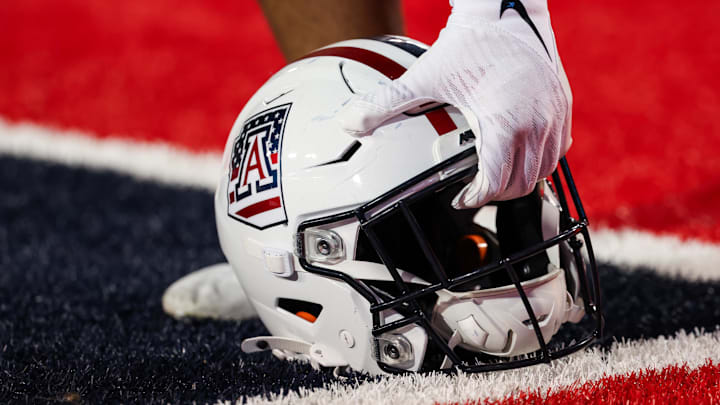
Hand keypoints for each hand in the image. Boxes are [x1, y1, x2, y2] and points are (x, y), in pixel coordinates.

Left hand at [336, 0, 572, 208]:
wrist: (505, 7)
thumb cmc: (471, 42)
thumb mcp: (424, 76)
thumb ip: (385, 102)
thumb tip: (350, 123)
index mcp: (504, 123)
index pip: (496, 182)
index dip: (477, 197)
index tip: (462, 198)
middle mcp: (537, 123)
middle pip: (522, 183)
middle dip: (496, 194)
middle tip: (475, 191)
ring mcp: (555, 115)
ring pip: (543, 170)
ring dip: (519, 180)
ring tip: (494, 177)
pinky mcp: (563, 105)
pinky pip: (557, 148)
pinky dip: (538, 160)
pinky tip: (518, 153)